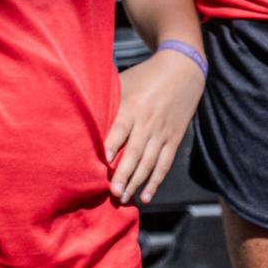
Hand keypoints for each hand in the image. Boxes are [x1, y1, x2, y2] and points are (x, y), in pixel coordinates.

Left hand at [106, 50, 203, 204]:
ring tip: (124, 198)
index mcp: (133, 106)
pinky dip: (155, 181)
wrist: (183, 69)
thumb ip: (109, 100)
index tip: (102, 161)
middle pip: (134, 152)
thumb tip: (83, 115)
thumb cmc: (146, 76)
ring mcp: (163, 132)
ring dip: (136, 182)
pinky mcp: (174, 139)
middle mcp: (148, 122)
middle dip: (123, 174)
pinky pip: (164, 164)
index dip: (112, 145)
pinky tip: (146, 195)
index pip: (120, 129)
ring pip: (149, 162)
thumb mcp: (125, 82)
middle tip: (113, 192)